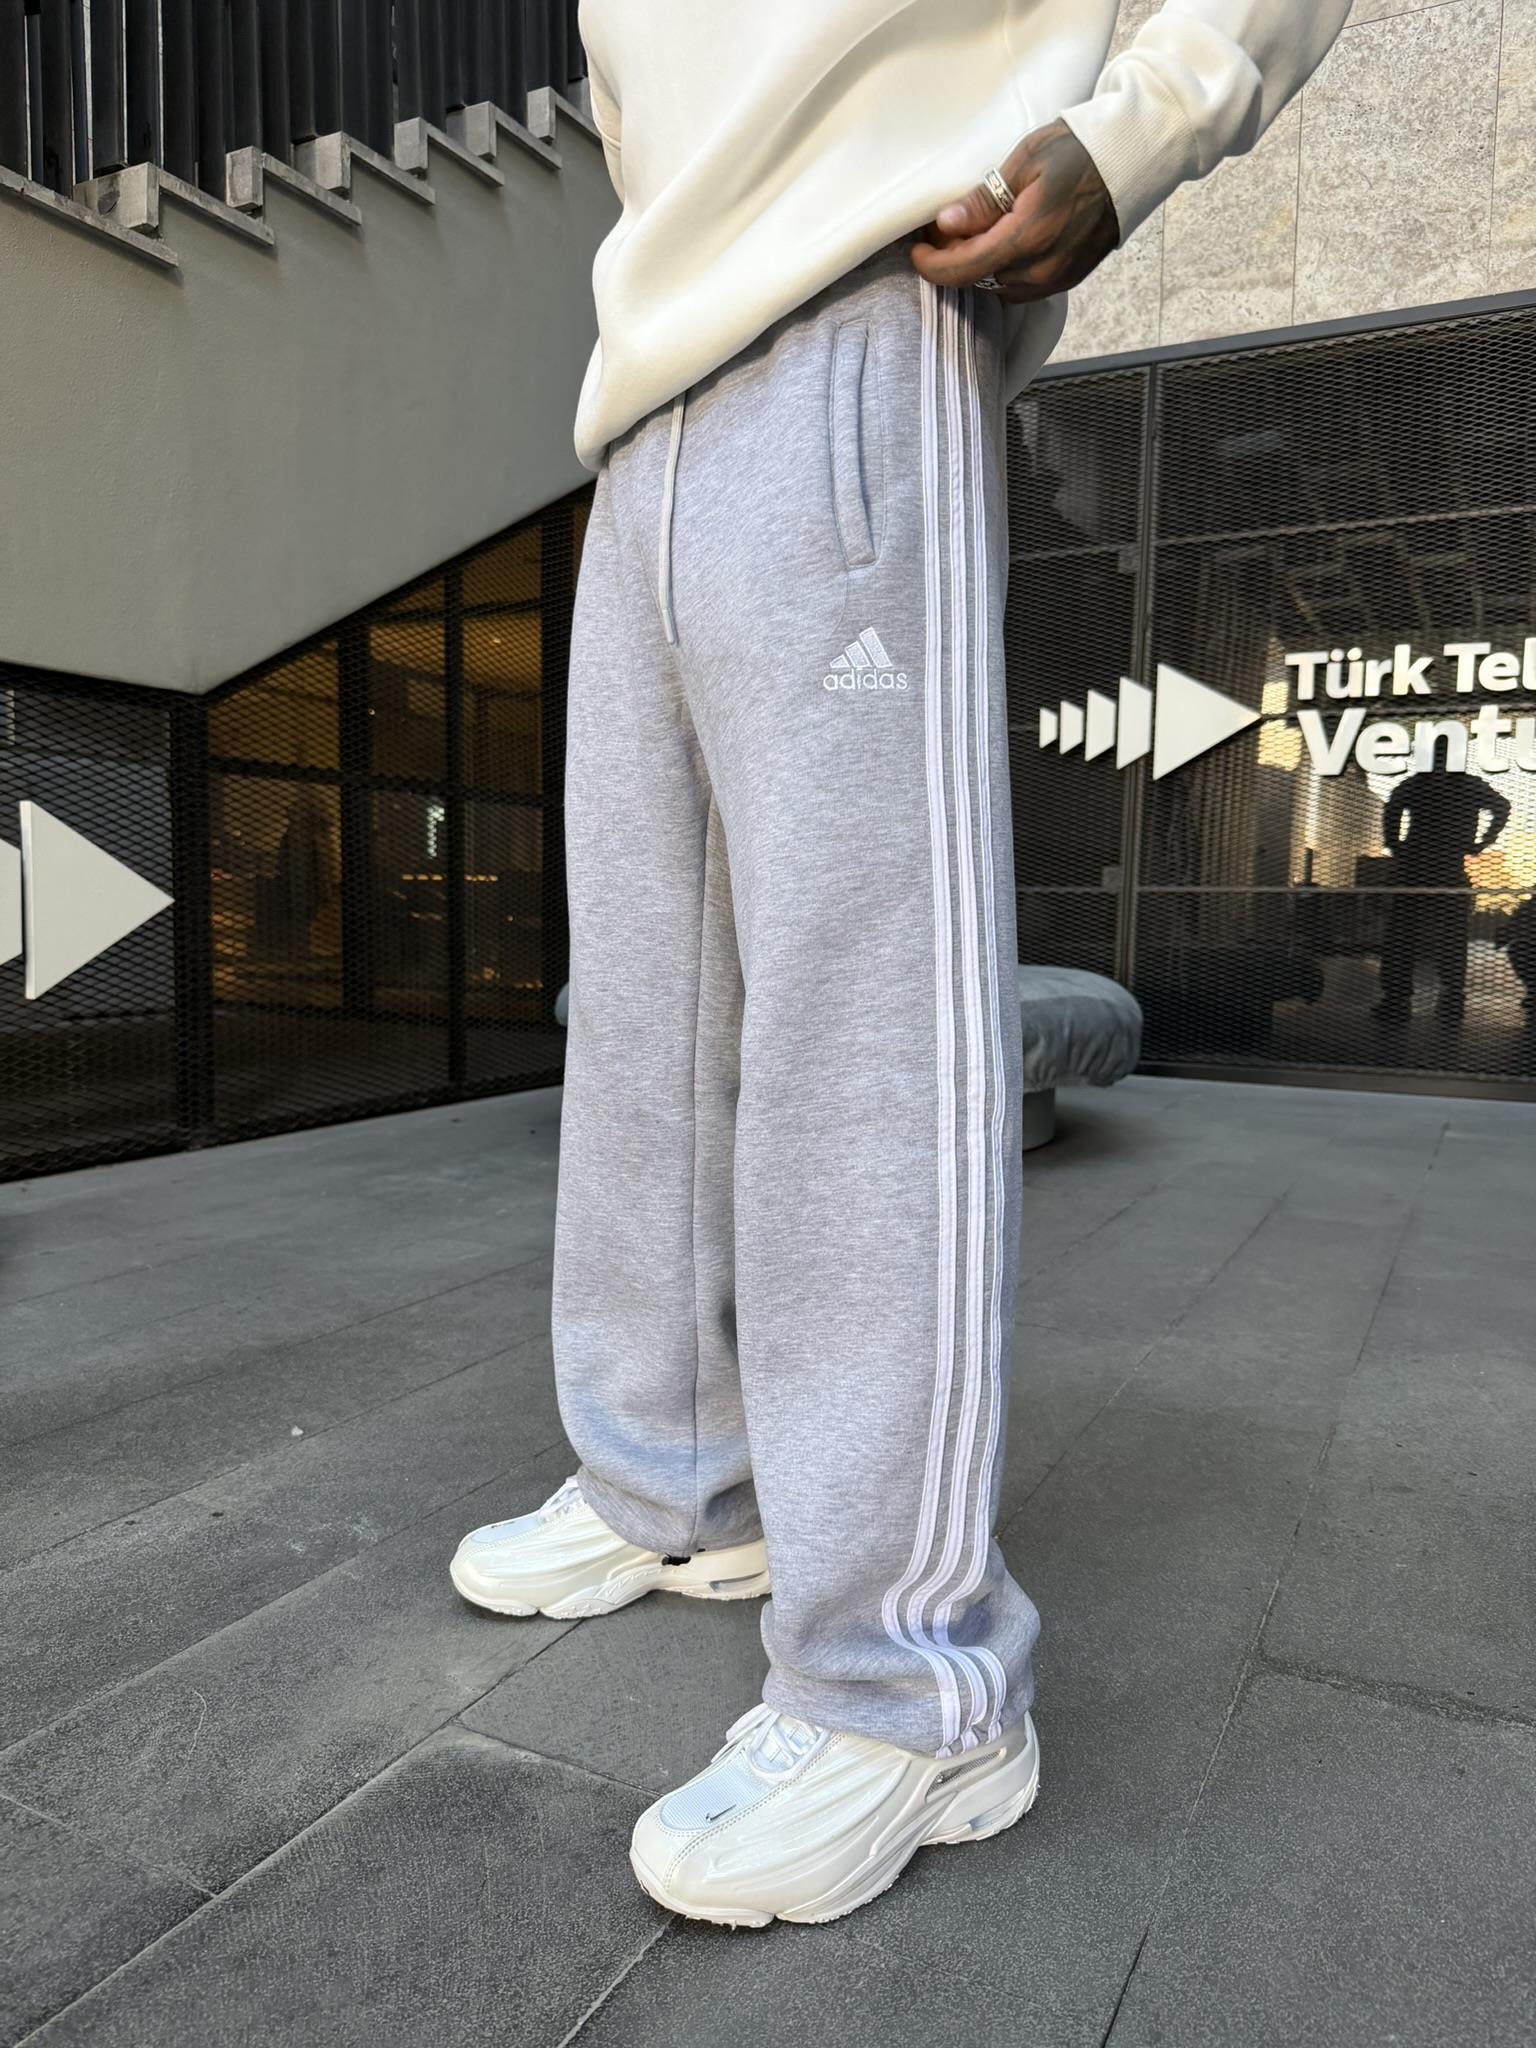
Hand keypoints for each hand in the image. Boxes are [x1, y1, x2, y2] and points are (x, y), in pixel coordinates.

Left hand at [910, 119, 1119, 302]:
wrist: (1131, 161)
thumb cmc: (1079, 150)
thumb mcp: (1025, 161)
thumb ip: (984, 200)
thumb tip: (947, 225)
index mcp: (1028, 238)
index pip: (964, 270)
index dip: (932, 265)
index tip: (917, 250)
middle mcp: (1042, 269)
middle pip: (978, 280)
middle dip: (954, 260)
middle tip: (943, 230)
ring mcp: (1057, 279)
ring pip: (998, 286)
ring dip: (979, 267)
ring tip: (973, 235)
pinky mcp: (1067, 280)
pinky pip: (1022, 287)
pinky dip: (1003, 270)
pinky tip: (1001, 244)